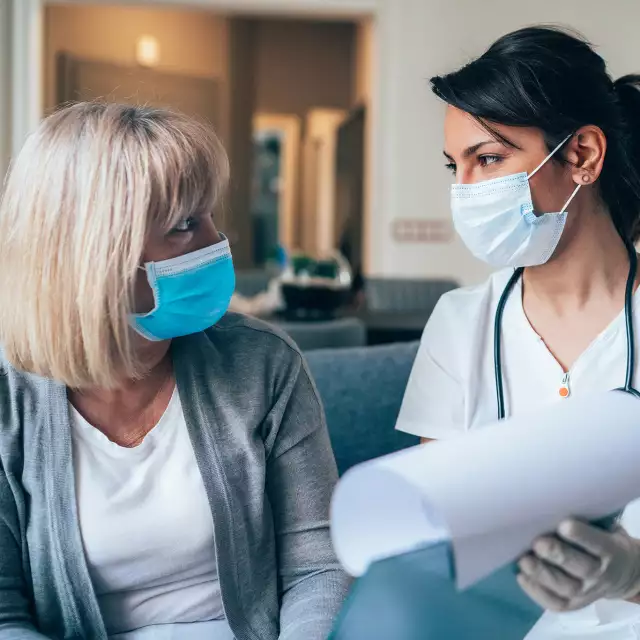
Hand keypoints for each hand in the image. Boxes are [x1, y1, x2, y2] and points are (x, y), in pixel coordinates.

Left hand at [517, 519, 639, 611]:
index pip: (598, 544)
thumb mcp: (602, 527)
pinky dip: (538, 592)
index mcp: (610, 550)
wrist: (621, 572)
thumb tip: (552, 503)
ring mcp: (588, 592)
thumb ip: (584, 520)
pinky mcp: (575, 603)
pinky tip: (522, 577)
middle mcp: (601, 574)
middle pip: (581, 568)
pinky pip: (557, 603)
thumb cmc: (600, 538)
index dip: (582, 536)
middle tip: (537, 543)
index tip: (563, 525)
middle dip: (557, 555)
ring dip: (543, 575)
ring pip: (566, 588)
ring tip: (524, 561)